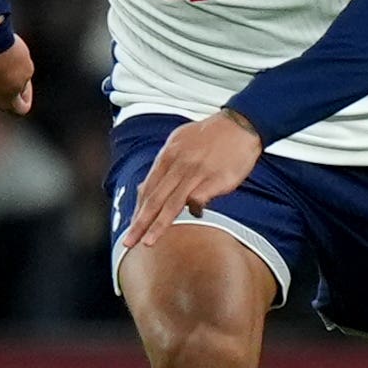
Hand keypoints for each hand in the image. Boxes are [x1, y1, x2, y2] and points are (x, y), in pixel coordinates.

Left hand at [120, 111, 262, 251]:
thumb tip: (145, 187)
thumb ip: (163, 165)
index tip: (132, 227)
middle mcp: (179, 165)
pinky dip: (194, 210)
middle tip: (129, 242)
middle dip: (140, 223)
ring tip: (148, 242)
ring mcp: (196, 173)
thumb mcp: (178, 142)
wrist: (239, 125)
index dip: (138, 210)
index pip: (148, 188)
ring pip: (172, 204)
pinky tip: (197, 213)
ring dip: (158, 225)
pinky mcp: (215, 180)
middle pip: (155, 199)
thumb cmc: (209, 135)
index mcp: (168, 155)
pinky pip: (198, 200)